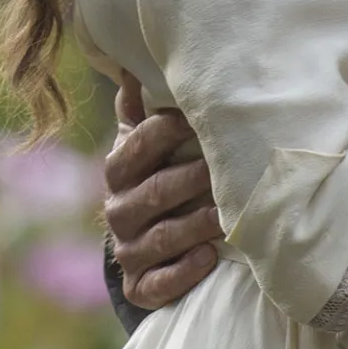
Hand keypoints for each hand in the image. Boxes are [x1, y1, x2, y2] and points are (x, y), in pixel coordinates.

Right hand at [102, 72, 221, 310]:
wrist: (145, 238)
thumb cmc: (157, 171)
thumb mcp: (144, 139)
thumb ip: (139, 105)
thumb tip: (133, 62)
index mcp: (119, 168)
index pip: (139, 145)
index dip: (169, 130)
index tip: (203, 117)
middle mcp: (118, 210)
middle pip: (155, 192)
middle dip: (193, 179)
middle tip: (229, 168)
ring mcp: (128, 250)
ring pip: (161, 237)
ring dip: (197, 225)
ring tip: (229, 216)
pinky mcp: (140, 286)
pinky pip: (157, 285)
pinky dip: (183, 273)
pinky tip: (209, 258)